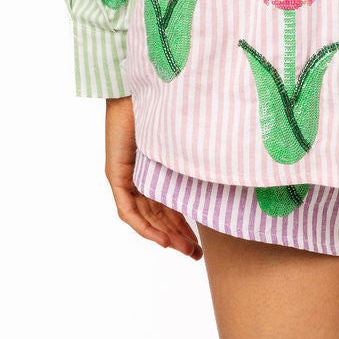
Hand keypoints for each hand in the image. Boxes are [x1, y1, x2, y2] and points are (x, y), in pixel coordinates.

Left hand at [104, 96, 202, 258]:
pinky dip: (143, 226)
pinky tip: (161, 239)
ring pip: (144, 217)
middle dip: (177, 237)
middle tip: (196, 254)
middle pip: (157, 215)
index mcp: (155, 167)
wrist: (141, 83)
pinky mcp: (115, 174)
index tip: (199, 241)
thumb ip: (192, 156)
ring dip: (164, 236)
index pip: (168, 204)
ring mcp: (126, 175)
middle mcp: (139, 174)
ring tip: (185, 250)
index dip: (182, 224)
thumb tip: (223, 164)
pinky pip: (128, 210)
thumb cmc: (164, 100)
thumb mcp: (182, 138)